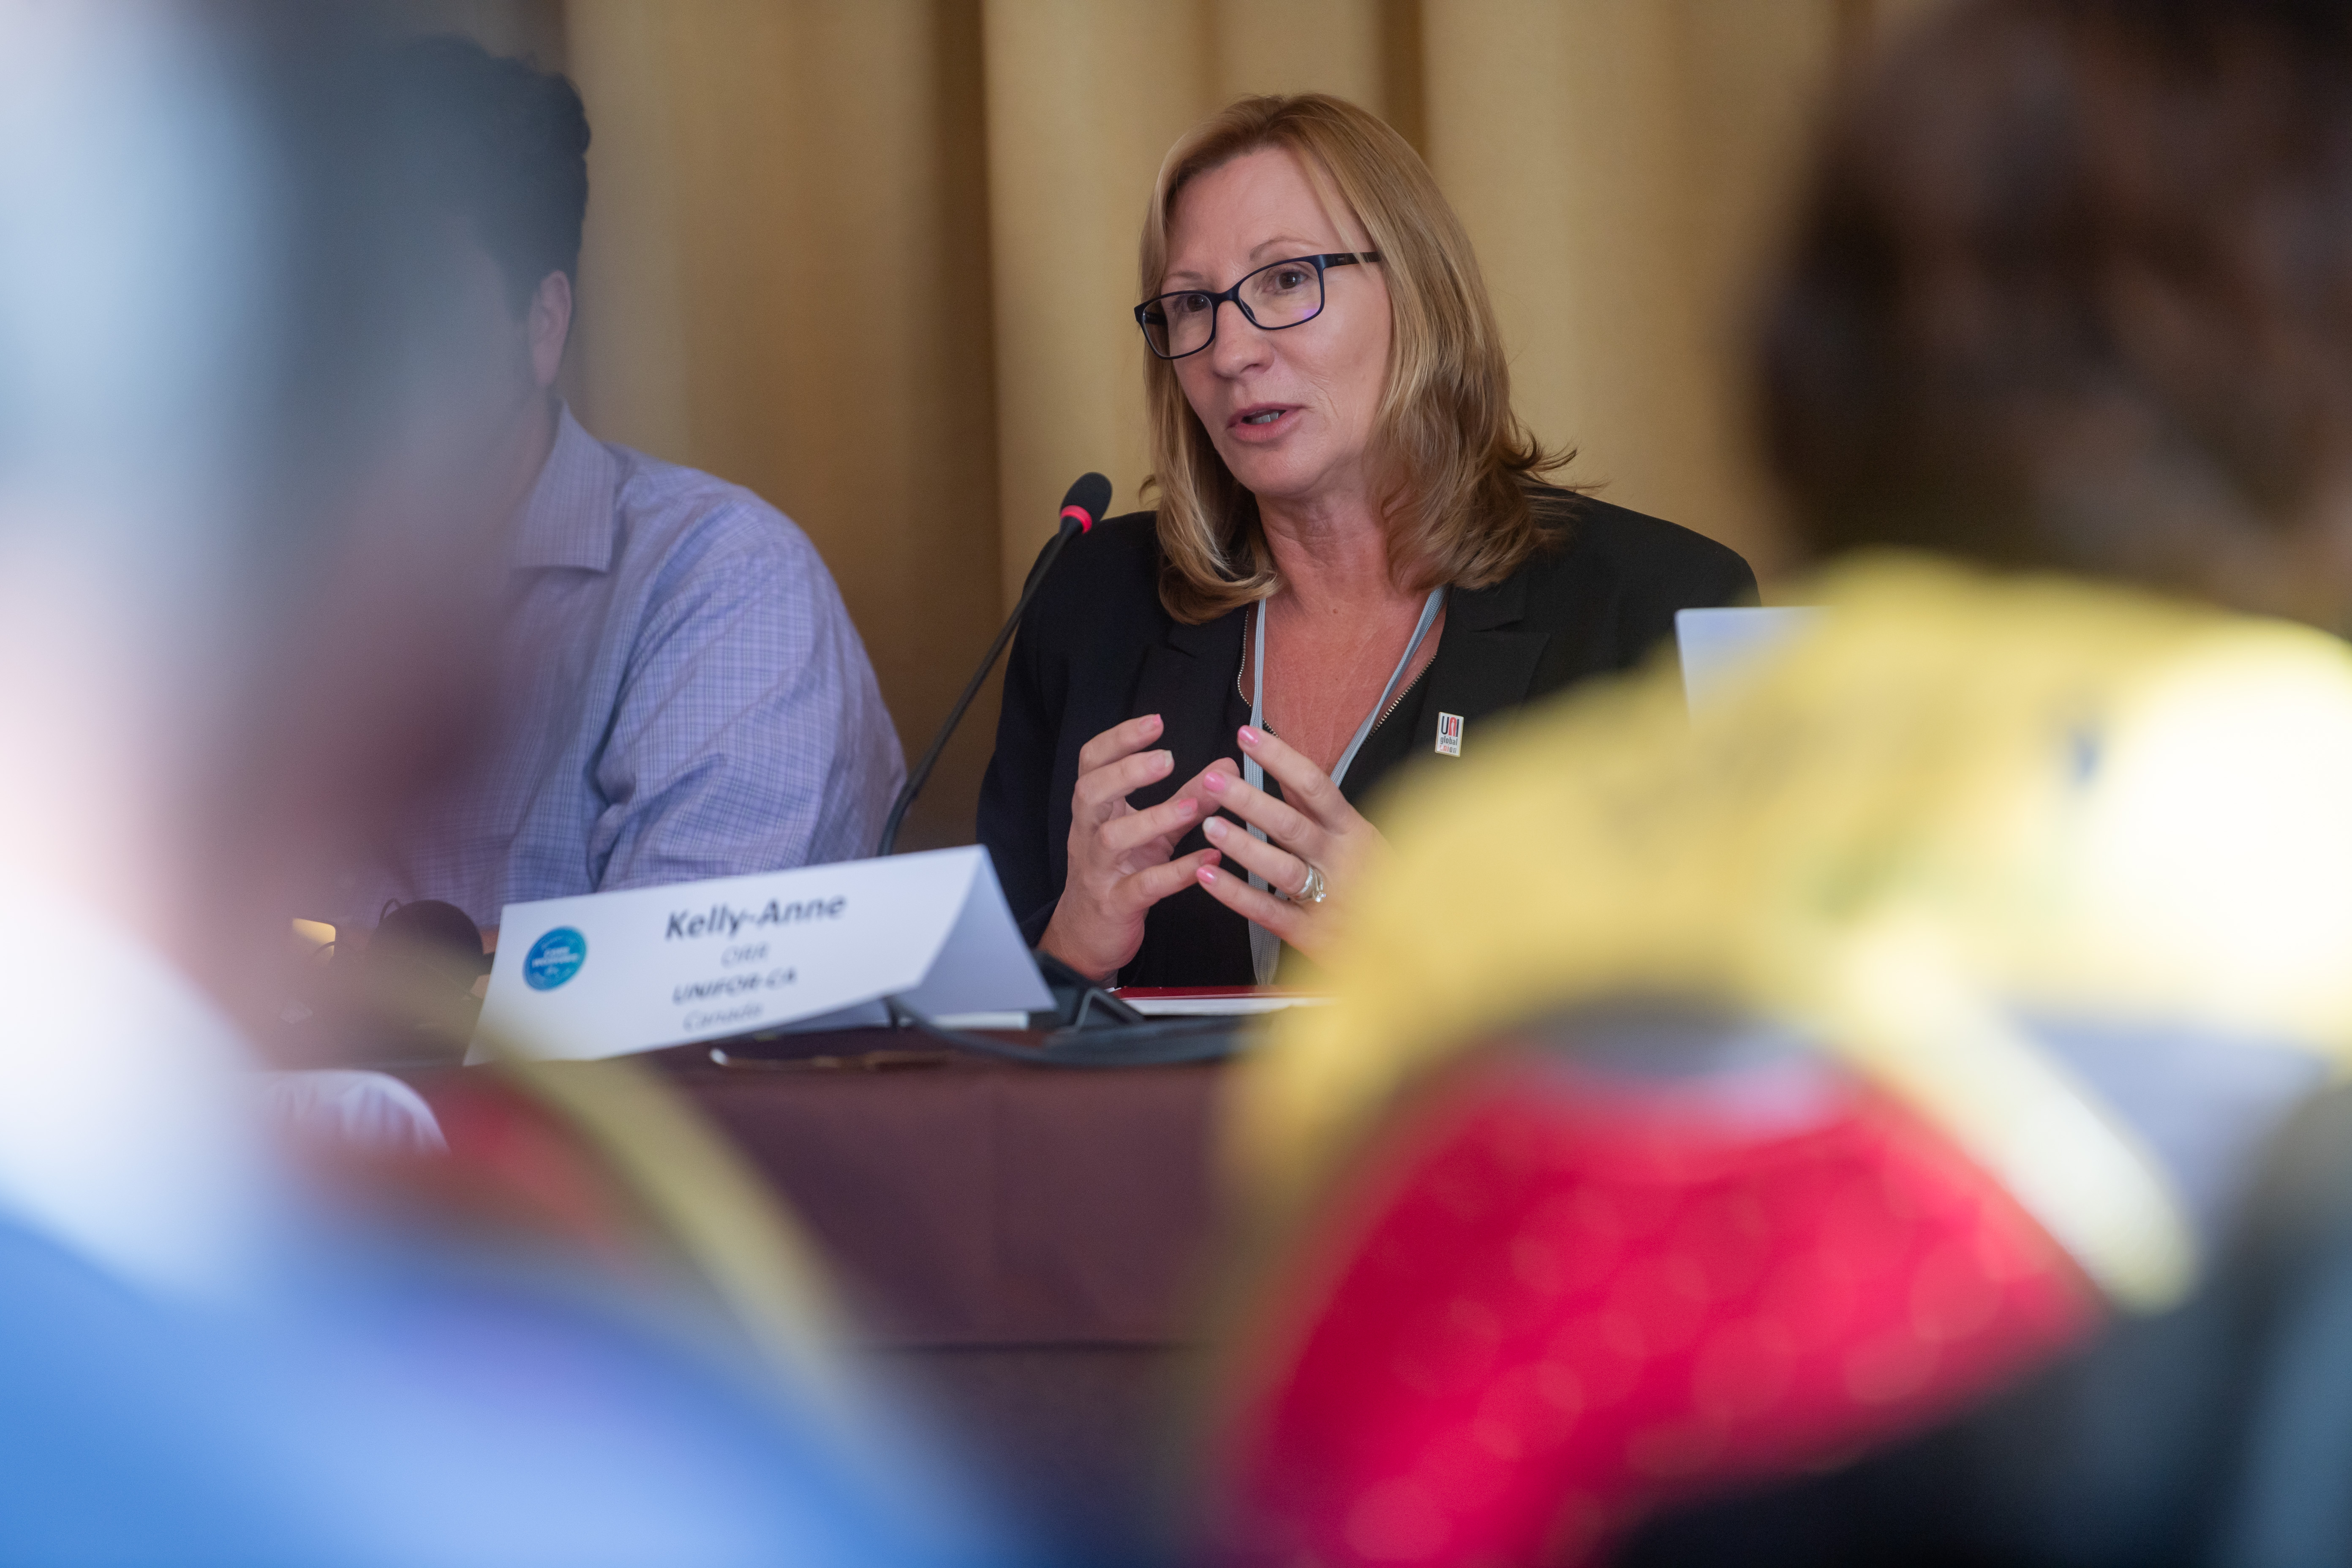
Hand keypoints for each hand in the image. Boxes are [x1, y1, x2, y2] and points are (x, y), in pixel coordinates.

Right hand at [1039, 713, 1233, 980]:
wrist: (1088, 937)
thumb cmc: (1121, 873)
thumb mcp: (1153, 832)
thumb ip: (1187, 799)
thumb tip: (1227, 767)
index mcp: (1095, 811)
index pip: (1092, 763)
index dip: (1119, 740)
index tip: (1155, 722)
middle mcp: (1089, 836)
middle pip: (1090, 793)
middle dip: (1126, 771)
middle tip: (1167, 758)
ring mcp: (1099, 871)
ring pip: (1113, 839)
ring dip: (1153, 818)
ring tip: (1192, 807)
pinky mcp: (1116, 904)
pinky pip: (1144, 886)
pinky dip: (1177, 872)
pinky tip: (1209, 858)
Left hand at [1192, 724, 1383, 964]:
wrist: (1412, 943)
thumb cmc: (1378, 883)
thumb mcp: (1360, 838)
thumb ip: (1321, 808)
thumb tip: (1284, 771)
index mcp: (1354, 831)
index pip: (1314, 785)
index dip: (1279, 758)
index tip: (1247, 737)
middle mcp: (1340, 861)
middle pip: (1292, 824)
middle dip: (1249, 800)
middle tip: (1213, 781)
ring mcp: (1326, 898)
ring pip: (1280, 868)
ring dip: (1242, 845)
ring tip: (1209, 825)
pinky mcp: (1310, 933)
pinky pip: (1267, 911)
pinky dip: (1236, 894)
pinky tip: (1208, 876)